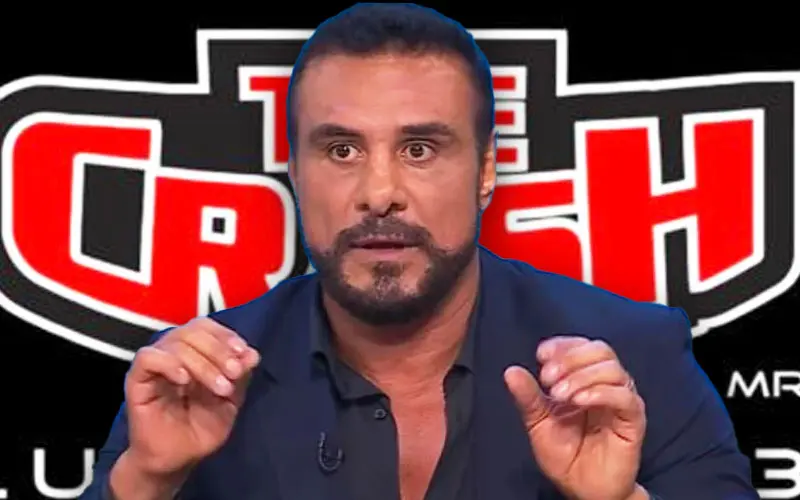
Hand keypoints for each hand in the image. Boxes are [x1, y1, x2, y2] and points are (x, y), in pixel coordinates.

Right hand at [121, 317, 259, 478]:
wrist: (177, 460)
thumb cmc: (200, 429)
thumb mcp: (231, 402)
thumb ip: (240, 377)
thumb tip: (252, 354)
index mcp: (195, 352)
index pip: (206, 327)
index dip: (225, 335)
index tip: (244, 353)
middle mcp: (173, 353)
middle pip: (193, 331)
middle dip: (219, 350)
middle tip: (234, 373)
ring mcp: (155, 365)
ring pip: (175, 343)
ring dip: (203, 363)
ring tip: (219, 389)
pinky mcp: (136, 381)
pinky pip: (148, 358)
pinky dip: (169, 363)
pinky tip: (184, 380)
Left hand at [504, 336, 645, 499]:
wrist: (582, 489)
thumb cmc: (565, 455)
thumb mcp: (538, 423)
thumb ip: (528, 397)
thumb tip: (511, 371)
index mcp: (583, 379)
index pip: (580, 346)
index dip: (562, 345)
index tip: (542, 355)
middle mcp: (605, 385)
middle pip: (599, 350)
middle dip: (570, 358)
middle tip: (548, 378)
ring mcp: (621, 400)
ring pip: (612, 368)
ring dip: (582, 376)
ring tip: (560, 395)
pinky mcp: (633, 420)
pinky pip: (624, 396)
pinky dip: (600, 392)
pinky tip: (580, 401)